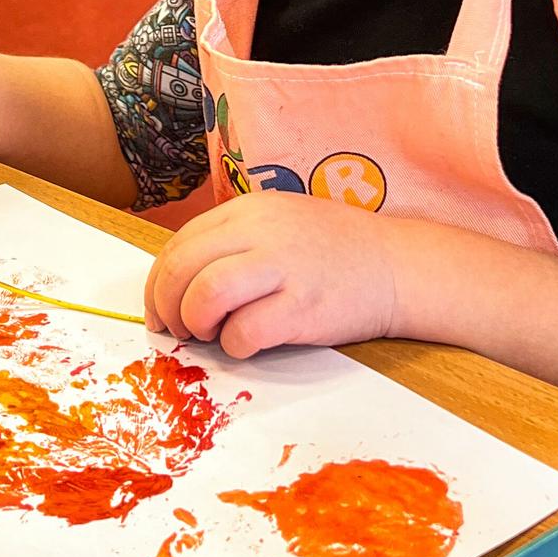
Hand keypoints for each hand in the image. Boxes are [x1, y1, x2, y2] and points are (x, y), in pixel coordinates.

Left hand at [144, 194, 409, 358]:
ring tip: (212, 335)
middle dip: (167, 307)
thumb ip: (232, 243)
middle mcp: (262, 231)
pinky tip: (249, 343)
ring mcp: (284, 267)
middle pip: (182, 268)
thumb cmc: (336, 252)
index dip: (158, 284)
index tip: (162, 309)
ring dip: (197, 324)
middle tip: (179, 329)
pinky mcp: (304, 306)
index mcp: (249, 210)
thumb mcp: (279, 225)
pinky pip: (244, 332)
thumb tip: (179, 283)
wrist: (399, 266)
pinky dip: (236, 346)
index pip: (179, 244)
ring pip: (205, 295)